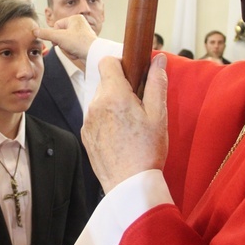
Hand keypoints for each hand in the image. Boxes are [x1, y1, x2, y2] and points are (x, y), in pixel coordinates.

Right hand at [35, 14, 96, 62]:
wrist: (93, 55)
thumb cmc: (79, 42)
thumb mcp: (59, 37)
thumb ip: (45, 33)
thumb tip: (34, 31)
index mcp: (75, 18)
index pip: (57, 25)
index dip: (56, 35)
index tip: (59, 40)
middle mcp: (79, 24)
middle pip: (61, 34)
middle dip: (62, 43)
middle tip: (67, 46)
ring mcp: (82, 34)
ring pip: (65, 42)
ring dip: (67, 48)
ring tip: (73, 50)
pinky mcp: (84, 43)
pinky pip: (72, 47)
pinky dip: (72, 52)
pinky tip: (77, 53)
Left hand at [81, 53, 168, 192]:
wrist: (129, 185)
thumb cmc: (147, 151)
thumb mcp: (159, 116)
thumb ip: (157, 83)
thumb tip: (159, 59)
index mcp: (114, 95)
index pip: (107, 62)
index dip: (121, 64)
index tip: (134, 76)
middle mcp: (95, 104)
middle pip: (106, 82)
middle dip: (121, 89)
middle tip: (139, 107)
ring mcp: (88, 120)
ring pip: (101, 101)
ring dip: (114, 105)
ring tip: (131, 126)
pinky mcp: (85, 135)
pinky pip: (96, 117)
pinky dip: (107, 121)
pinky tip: (121, 137)